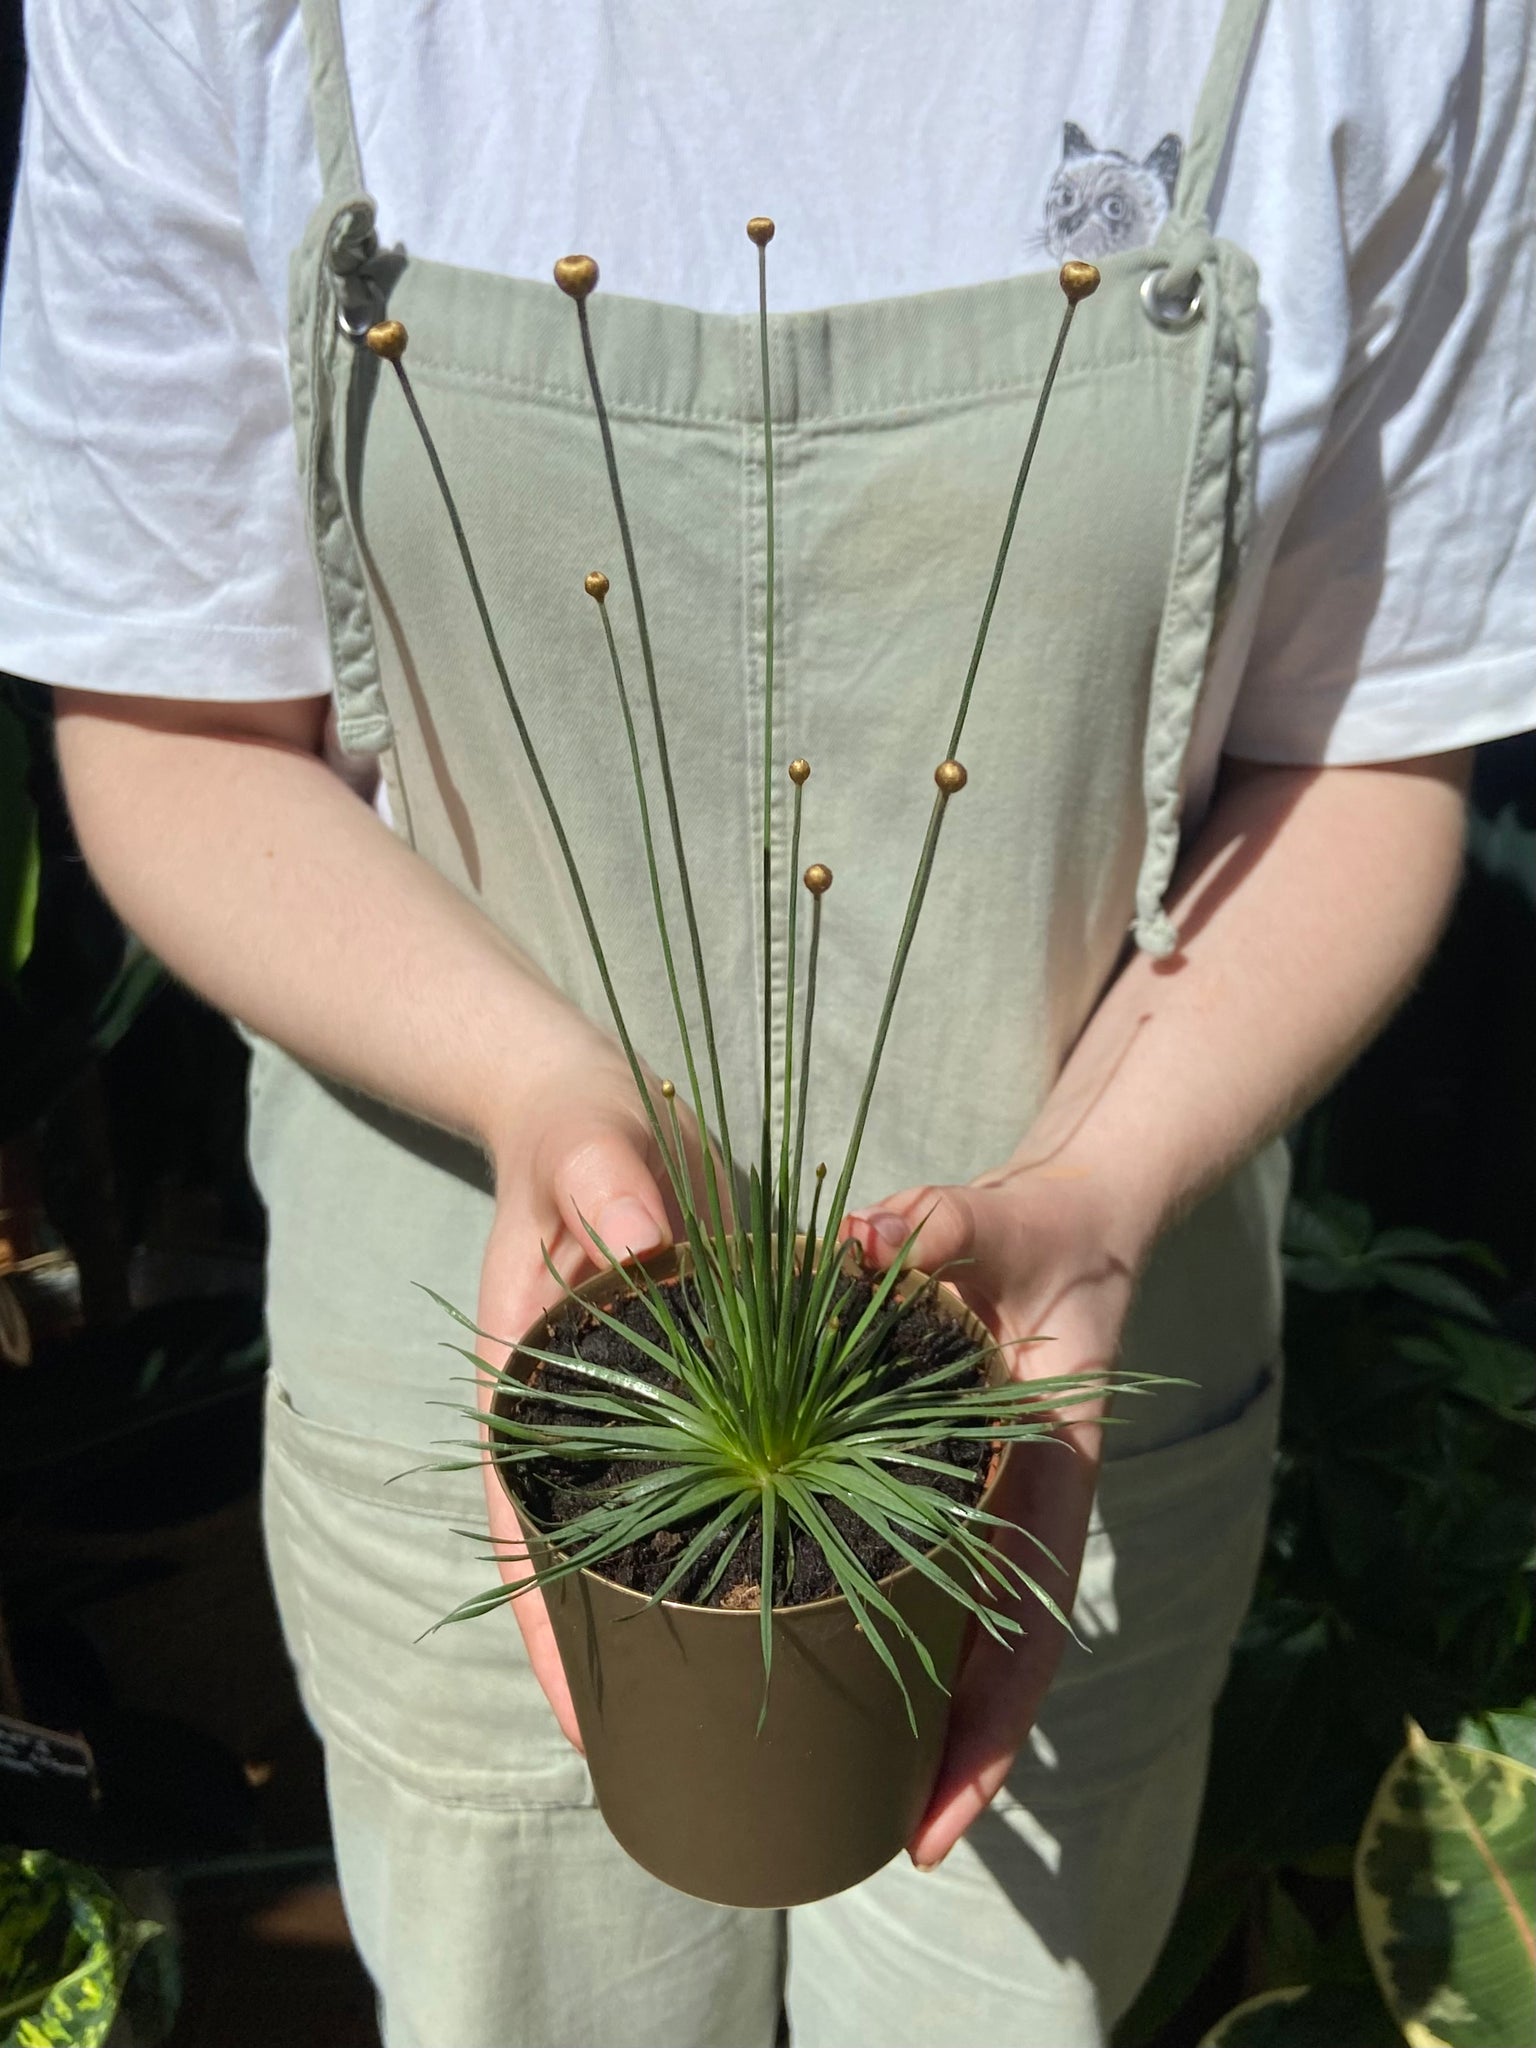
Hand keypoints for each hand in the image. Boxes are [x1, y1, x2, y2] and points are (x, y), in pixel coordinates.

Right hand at [474, 1039, 700, 1748]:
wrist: (595, 1113)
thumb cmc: (580, 1131)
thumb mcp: (588, 1142)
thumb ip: (604, 1179)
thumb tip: (644, 1238)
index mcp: (524, 1388)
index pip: (522, 1531)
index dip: (546, 1633)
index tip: (585, 1722)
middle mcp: (572, 1424)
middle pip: (580, 1566)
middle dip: (618, 1662)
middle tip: (683, 1755)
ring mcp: (626, 1420)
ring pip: (641, 1544)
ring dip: (680, 1621)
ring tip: (746, 1713)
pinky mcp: (683, 1402)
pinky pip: (704, 1492)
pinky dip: (735, 1548)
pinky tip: (796, 1596)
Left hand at [845, 1163, 1148, 1868]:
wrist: (1075, 1217)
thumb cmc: (1047, 1234)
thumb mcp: (1003, 1223)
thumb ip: (945, 1224)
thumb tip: (863, 1234)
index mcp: (1049, 1478)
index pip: (1024, 1634)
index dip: (985, 1735)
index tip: (938, 1825)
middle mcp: (1019, 1510)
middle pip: (990, 1666)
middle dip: (945, 1760)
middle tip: (879, 1844)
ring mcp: (986, 1501)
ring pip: (957, 1630)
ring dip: (917, 1711)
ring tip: (843, 1791)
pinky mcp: (948, 1474)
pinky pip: (921, 1568)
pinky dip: (890, 1626)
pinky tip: (829, 1663)